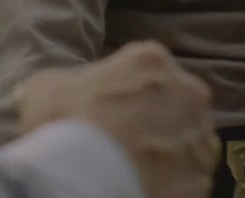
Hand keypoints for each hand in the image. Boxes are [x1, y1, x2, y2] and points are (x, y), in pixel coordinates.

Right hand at [16, 41, 218, 197]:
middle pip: (174, 108)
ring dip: (168, 158)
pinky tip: (140, 192)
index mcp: (152, 60)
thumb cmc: (64, 122)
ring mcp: (200, 140)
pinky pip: (187, 184)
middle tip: (122, 147)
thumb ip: (56, 85)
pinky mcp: (202, 181)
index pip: (144, 72)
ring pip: (187, 148)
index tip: (105, 116)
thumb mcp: (42, 88)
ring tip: (133, 174)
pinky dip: (170, 190)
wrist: (86, 176)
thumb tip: (44, 93)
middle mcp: (188, 94)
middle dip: (155, 124)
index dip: (123, 96)